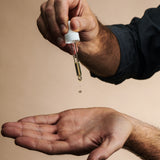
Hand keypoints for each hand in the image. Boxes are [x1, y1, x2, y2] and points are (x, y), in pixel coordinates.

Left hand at [2, 107, 131, 159]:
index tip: (19, 138)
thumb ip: (103, 152)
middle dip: (23, 133)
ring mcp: (65, 127)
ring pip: (42, 128)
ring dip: (26, 126)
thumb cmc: (117, 132)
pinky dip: (37, 119)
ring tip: (10, 125)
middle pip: (41, 137)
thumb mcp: (113, 142)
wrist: (117, 122)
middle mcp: (66, 138)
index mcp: (75, 146)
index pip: (50, 147)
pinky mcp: (68, 117)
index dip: (34, 143)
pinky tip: (26, 120)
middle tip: (6, 129)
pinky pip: (49, 118)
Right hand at [37, 0, 98, 53]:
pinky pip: (42, 29)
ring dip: (53, 36)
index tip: (64, 31)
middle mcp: (58, 3)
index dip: (61, 16)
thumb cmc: (88, 27)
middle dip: (56, 30)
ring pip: (43, 21)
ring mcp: (50, 12)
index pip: (61, 1)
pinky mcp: (45, 21)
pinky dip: (50, 38)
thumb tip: (73, 24)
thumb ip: (83, 23)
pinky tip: (59, 43)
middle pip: (49, 11)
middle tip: (63, 42)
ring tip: (64, 45)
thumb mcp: (90, 24)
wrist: (85, 38)